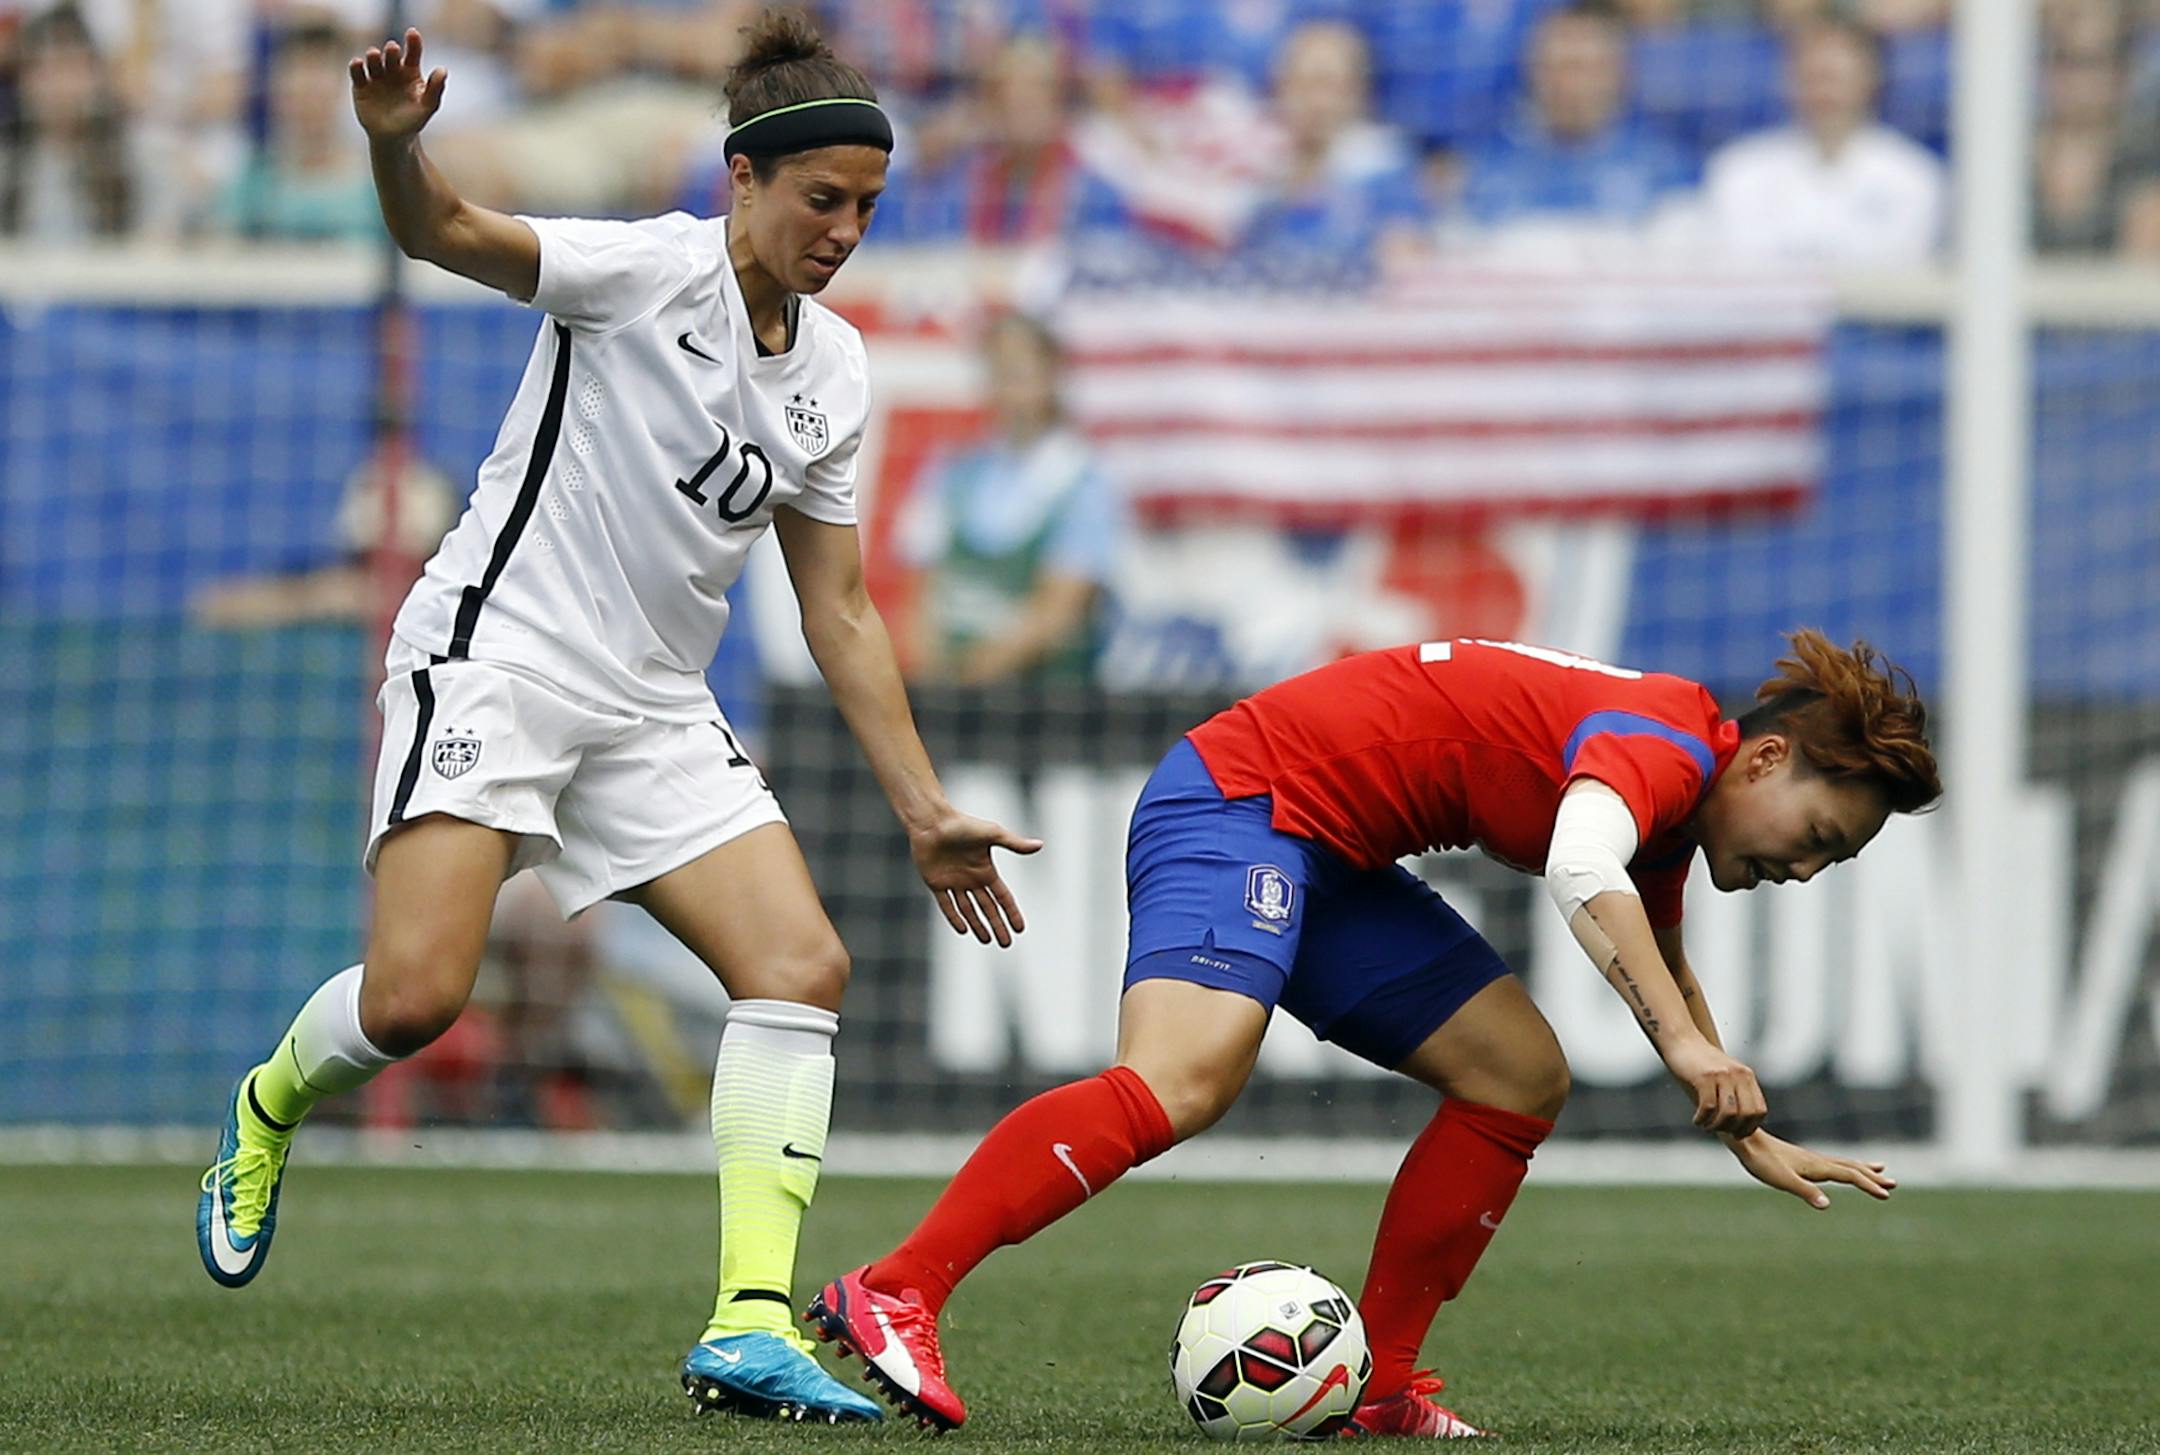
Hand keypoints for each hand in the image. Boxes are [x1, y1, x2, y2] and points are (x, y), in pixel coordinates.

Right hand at [351, 28, 446, 142]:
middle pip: (391, 56)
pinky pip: (357, 73)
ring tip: (375, 55)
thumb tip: (442, 70)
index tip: (412, 33)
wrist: (393, 138)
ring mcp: (376, 77)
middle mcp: (392, 70)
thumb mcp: (427, 106)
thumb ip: (436, 89)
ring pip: (373, 61)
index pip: (412, 53)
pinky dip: (356, 66)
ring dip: (373, 56)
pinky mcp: (361, 86)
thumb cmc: (413, 121)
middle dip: (392, 51)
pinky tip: (358, 63)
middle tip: (393, 49)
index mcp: (410, 72)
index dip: (413, 42)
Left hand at [910, 810, 1042, 946]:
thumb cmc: (963, 824)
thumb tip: (1040, 845)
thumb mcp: (993, 834)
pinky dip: (955, 918)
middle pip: (988, 909)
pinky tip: (964, 930)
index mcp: (986, 870)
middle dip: (998, 926)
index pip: (1002, 897)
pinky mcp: (935, 883)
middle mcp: (971, 879)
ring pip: (968, 910)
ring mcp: (953, 882)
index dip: (1012, 913)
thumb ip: (1014, 844)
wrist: (931, 822)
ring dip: (978, 925)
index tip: (1020, 929)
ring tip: (988, 940)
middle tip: (1006, 944)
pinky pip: (947, 906)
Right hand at [1662, 1035, 1767, 1136]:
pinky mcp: (1705, 1076)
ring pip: (1728, 1113)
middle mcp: (1739, 1075)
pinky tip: (1696, 1120)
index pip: (1760, 1110)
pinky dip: (1702, 1119)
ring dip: (1716, 1126)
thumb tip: (1738, 1123)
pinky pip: (1708, 1107)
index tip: (1737, 1134)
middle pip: (1746, 1114)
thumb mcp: (1726, 1074)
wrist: (1682, 1040)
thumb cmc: (1700, 1061)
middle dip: (1733, 1129)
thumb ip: (1735, 1092)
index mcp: (1747, 1076)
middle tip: (1718, 1130)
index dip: (1750, 1127)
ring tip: (1705, 1126)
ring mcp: (1722, 1075)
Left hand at [1727, 1130, 1895, 1208]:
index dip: (1869, 1185)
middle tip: (1893, 1183)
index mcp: (1817, 1166)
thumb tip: (1827, 1204)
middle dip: (1872, 1176)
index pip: (1850, 1176)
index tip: (1886, 1194)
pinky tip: (1841, 1169)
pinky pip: (1832, 1163)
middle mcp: (1818, 1161)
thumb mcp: (1782, 1181)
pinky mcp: (1803, 1160)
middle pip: (1852, 1168)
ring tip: (1880, 1169)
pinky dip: (1846, 1166)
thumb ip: (1805, 1191)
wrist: (1745, 1141)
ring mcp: (1811, 1159)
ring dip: (1863, 1168)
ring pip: (1844, 1163)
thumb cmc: (1762, 1162)